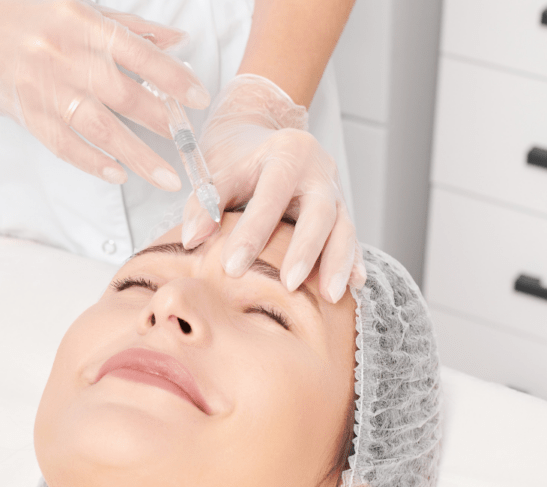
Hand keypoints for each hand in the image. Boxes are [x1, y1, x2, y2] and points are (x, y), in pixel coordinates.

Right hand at [0, 0, 210, 190]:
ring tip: (165, 176)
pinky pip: (60, 142)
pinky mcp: (21, 110)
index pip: (140, 53)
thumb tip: (176, 40)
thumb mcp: (75, 6)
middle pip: (124, 95)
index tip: (200, 98)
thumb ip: (128, 26)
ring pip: (98, 127)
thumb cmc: (16, 7)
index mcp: (83, 24)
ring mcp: (42, 86)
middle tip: (190, 147)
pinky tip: (115, 173)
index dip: (173, 78)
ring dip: (136, 155)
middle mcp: (65, 56)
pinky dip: (90, 160)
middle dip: (162, 124)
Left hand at [181, 74, 365, 302]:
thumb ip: (203, 202)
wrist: (260, 131)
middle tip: (290, 285)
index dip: (253, 233)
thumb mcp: (216, 169)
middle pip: (319, 211)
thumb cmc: (237, 155)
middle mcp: (317, 169)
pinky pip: (351, 235)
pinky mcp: (341, 207)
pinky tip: (354, 285)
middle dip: (306, 250)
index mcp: (286, 152)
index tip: (232, 267)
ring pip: (344, 226)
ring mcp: (334, 189)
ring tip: (330, 296)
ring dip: (338, 262)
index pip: (271, 196)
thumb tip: (192, 239)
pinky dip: (352, 260)